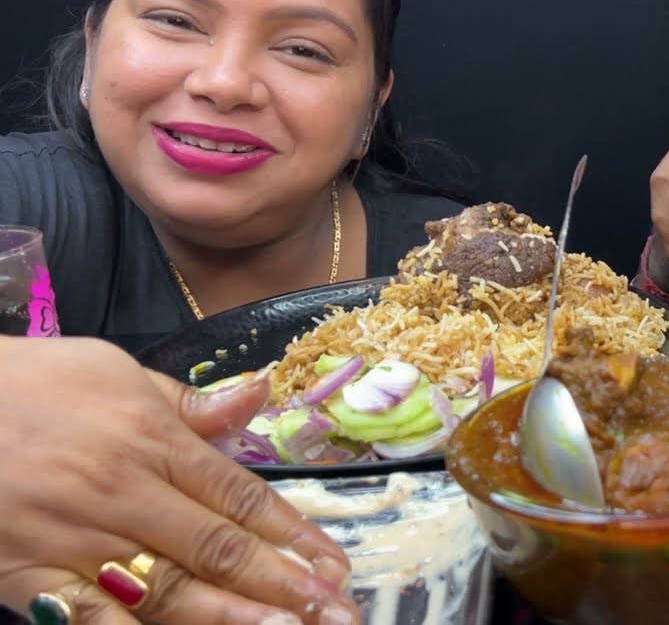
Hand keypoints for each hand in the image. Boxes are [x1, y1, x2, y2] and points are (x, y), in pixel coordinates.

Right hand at [0, 336, 358, 624]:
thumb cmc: (31, 384)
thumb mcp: (115, 373)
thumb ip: (190, 403)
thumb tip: (260, 394)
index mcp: (151, 439)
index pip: (240, 494)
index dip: (293, 532)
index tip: (333, 563)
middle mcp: (122, 492)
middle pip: (217, 547)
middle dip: (283, 583)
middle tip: (333, 610)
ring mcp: (73, 539)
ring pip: (166, 588)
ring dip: (230, 615)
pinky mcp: (27, 577)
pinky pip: (89, 619)